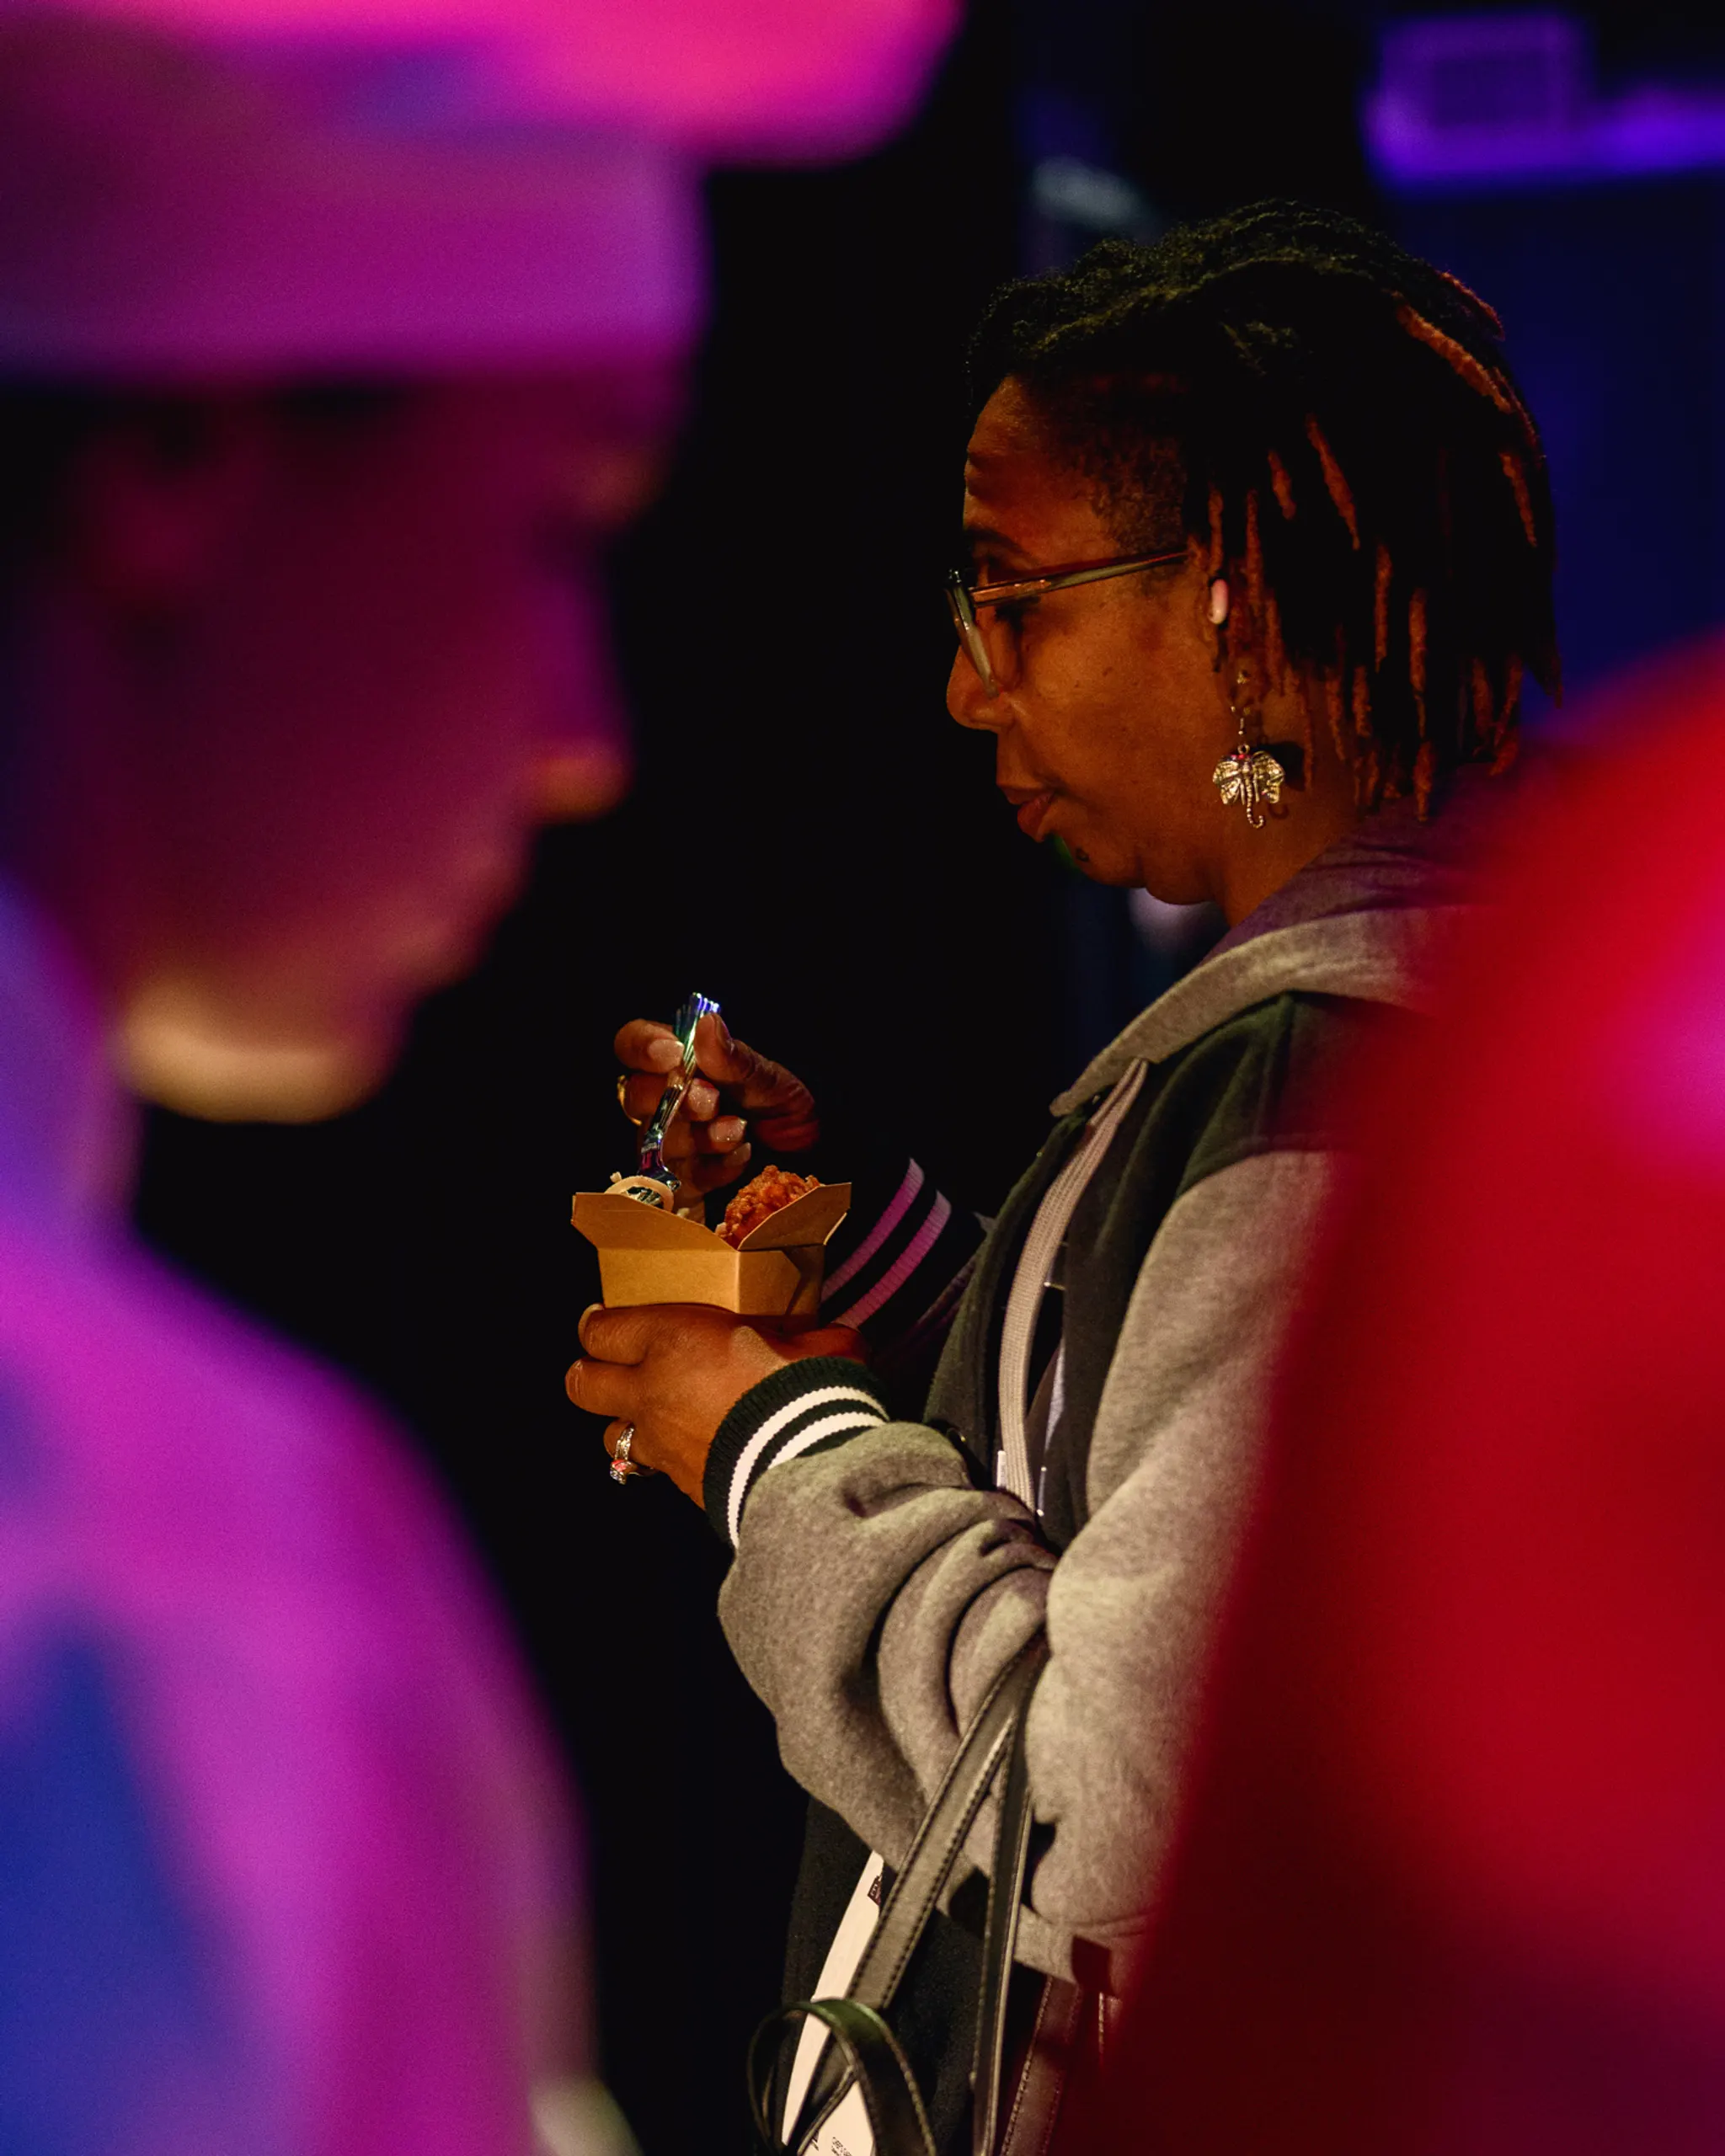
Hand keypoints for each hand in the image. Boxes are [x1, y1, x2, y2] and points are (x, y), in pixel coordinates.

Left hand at [566, 1303, 863, 1502]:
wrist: (808, 1462)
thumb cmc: (806, 1386)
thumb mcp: (815, 1342)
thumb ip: (811, 1336)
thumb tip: (836, 1337)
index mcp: (673, 1340)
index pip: (602, 1329)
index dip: (600, 1324)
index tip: (607, 1318)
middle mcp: (652, 1391)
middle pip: (583, 1383)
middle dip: (590, 1373)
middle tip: (610, 1365)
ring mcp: (661, 1443)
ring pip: (610, 1435)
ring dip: (625, 1423)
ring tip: (650, 1415)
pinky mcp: (680, 1482)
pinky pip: (654, 1469)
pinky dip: (665, 1460)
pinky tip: (691, 1451)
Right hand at [614, 1012, 817, 1197]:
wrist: (808, 1149)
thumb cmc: (779, 1102)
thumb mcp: (766, 1076)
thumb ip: (733, 1057)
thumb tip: (708, 1024)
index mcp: (677, 1062)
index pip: (631, 1044)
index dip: (642, 1048)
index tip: (673, 1054)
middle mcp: (664, 1100)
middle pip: (637, 1096)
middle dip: (677, 1099)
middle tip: (712, 1101)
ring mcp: (669, 1141)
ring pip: (657, 1141)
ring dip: (700, 1136)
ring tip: (739, 1131)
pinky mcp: (684, 1180)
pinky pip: (683, 1179)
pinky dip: (715, 1168)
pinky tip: (742, 1155)